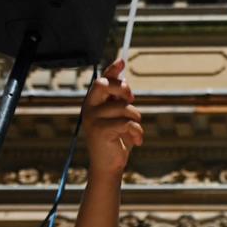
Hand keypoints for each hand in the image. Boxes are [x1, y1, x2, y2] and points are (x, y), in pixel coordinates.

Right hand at [83, 60, 143, 179]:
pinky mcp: (99, 130)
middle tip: (132, 99)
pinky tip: (138, 141)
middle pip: (103, 84)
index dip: (111, 70)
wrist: (109, 165)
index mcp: (93, 103)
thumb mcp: (119, 116)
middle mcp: (88, 108)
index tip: (122, 61)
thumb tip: (123, 76)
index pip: (101, 80)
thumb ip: (119, 99)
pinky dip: (138, 132)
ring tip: (136, 131)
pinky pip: (127, 123)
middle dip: (122, 88)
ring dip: (136, 118)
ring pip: (123, 107)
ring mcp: (92, 119)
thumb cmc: (116, 139)